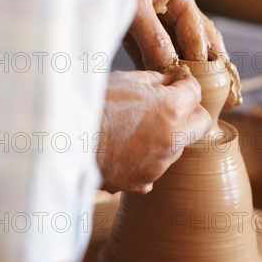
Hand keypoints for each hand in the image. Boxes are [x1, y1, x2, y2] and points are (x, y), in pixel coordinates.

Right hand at [97, 67, 210, 193]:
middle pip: (201, 123)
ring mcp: (160, 164)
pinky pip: (155, 167)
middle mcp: (173, 139)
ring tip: (136, 127)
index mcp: (172, 109)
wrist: (60, 142)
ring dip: (168, 136)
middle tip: (170, 105)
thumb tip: (171, 81)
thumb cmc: (92, 106)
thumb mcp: (126, 80)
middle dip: (190, 112)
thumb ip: (156, 80)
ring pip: (178, 146)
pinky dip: (147, 158)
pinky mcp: (142, 181)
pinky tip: (126, 149)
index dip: (185, 84)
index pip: (196, 92)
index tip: (177, 81)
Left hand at [123, 0, 241, 108]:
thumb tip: (171, 66)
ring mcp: (158, 18)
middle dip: (214, 67)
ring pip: (180, 49)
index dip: (200, 57)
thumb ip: (153, 35)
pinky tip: (172, 87)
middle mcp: (173, 6)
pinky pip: (155, 52)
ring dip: (191, 71)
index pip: (196, 30)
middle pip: (200, 40)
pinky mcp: (139, 29)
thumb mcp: (132, 4)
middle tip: (229, 93)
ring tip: (210, 96)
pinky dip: (162, 69)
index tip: (203, 82)